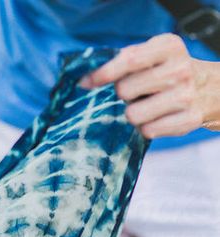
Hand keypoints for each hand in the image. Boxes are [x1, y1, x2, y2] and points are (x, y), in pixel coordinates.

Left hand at [80, 33, 214, 138]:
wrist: (212, 89)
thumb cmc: (171, 72)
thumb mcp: (155, 55)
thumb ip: (125, 61)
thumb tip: (87, 81)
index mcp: (169, 47)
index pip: (128, 60)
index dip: (103, 74)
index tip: (86, 83)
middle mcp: (179, 69)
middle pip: (125, 91)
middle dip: (124, 95)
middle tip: (138, 93)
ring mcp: (185, 96)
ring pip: (133, 115)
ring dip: (134, 114)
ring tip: (149, 106)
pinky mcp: (188, 120)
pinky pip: (147, 131)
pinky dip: (147, 127)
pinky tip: (159, 118)